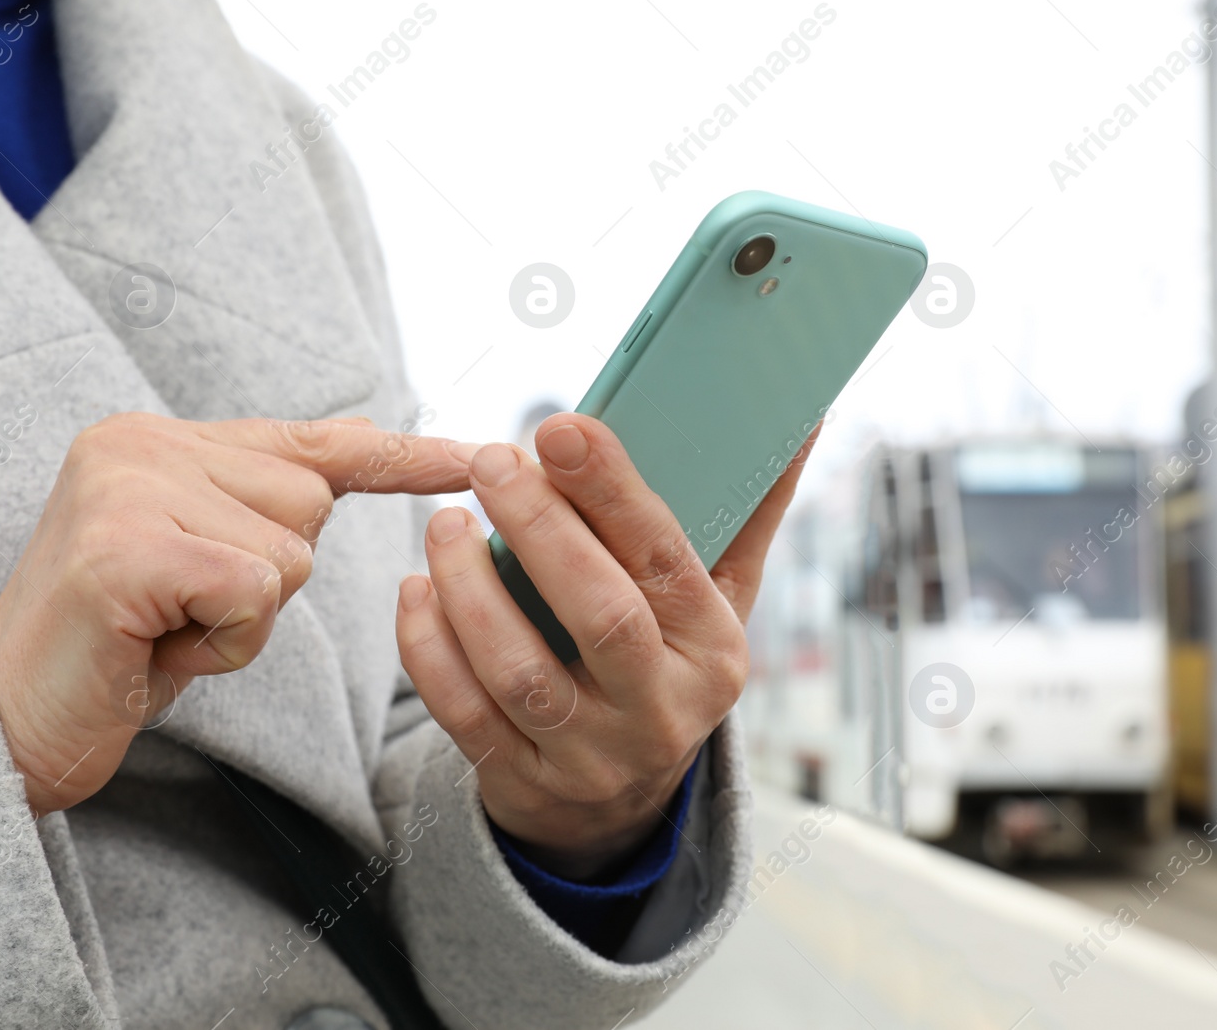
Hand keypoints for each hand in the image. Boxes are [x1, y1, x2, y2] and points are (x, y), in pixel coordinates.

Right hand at [0, 412, 476, 815]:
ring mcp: (128, 486)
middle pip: (311, 506)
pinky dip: (224, 640)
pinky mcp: (125, 545)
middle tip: (185, 611)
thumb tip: (365, 441)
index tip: (483, 455)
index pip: (313, 441)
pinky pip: (255, 589)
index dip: (403, 456)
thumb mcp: (201, 561)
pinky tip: (160, 646)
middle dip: (270, 578)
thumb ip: (265, 503)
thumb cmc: (117, 645)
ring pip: (290, 551)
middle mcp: (143, 442)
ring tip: (168, 629)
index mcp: (165, 439)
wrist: (5, 716)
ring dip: (246, 617)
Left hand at [396, 414, 816, 878]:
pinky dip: (429, 648)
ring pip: (520, 670)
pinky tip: (416, 588)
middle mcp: (662, 710)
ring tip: (445, 523)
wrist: (623, 799)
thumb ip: (748, 511)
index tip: (561, 427)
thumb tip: (800, 418)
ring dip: (471, 588)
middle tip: (493, 461)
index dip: (613, 492)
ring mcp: (592, 755)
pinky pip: (464, 714)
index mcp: (715, 650)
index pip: (667, 560)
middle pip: (601, 616)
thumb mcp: (720, 600)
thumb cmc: (669, 661)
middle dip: (541, 530)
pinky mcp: (525, 781)